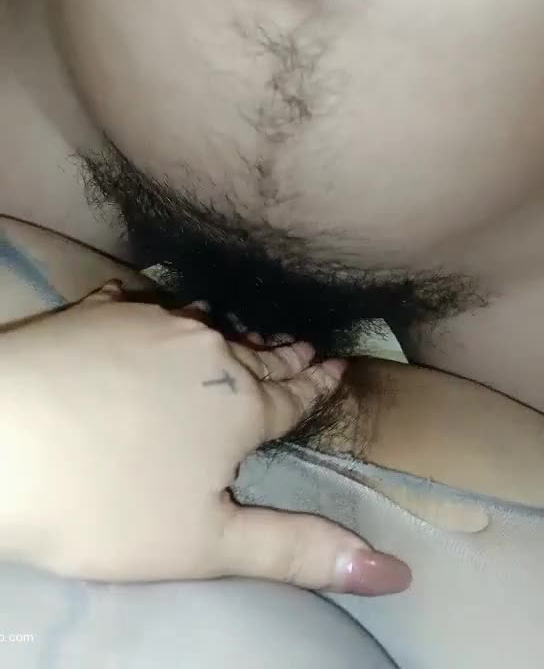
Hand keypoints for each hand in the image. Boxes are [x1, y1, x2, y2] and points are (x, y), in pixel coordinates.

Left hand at [0, 282, 410, 594]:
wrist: (1, 440)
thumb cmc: (107, 504)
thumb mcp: (208, 545)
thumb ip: (297, 552)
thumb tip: (395, 572)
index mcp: (237, 406)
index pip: (290, 396)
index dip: (315, 385)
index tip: (336, 365)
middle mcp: (204, 352)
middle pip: (255, 355)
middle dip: (283, 354)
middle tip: (304, 344)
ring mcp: (150, 325)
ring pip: (206, 326)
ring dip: (231, 334)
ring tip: (246, 336)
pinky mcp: (101, 312)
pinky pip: (147, 305)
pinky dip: (164, 314)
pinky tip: (158, 309)